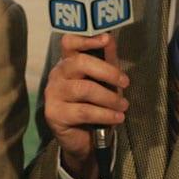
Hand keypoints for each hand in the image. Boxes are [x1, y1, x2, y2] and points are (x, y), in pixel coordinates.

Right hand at [42, 33, 126, 178]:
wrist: (85, 140)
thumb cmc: (95, 106)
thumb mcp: (105, 81)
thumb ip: (107, 60)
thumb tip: (110, 37)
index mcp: (67, 63)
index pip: (70, 43)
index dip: (86, 39)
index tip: (106, 39)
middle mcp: (57, 75)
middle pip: (80, 63)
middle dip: (108, 72)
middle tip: (125, 83)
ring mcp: (53, 94)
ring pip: (84, 89)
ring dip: (109, 98)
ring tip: (123, 106)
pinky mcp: (54, 114)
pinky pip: (84, 111)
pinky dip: (105, 114)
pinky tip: (116, 117)